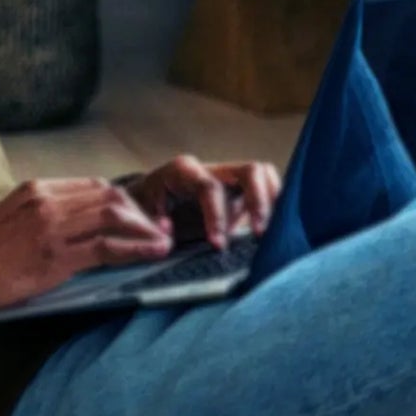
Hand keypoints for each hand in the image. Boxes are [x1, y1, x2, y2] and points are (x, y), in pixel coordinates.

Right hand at [0, 178, 174, 322]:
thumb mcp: (12, 218)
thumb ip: (44, 213)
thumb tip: (79, 223)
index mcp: (37, 189)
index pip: (94, 186)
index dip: (123, 202)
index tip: (140, 217)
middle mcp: (46, 201)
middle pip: (110, 197)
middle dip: (141, 214)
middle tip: (160, 229)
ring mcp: (51, 228)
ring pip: (113, 217)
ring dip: (145, 230)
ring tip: (163, 243)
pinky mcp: (54, 257)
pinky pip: (105, 248)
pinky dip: (134, 250)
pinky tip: (150, 254)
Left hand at [117, 156, 281, 250]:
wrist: (140, 206)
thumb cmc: (140, 211)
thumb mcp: (139, 216)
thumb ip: (151, 224)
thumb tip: (167, 231)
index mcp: (183, 171)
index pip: (210, 187)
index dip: (217, 216)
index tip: (218, 245)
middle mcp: (211, 170)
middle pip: (250, 171)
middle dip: (259, 202)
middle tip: (260, 235)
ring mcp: (228, 179)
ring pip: (264, 175)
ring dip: (273, 201)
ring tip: (274, 233)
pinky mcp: (239, 193)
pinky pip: (266, 189)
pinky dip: (274, 206)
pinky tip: (276, 231)